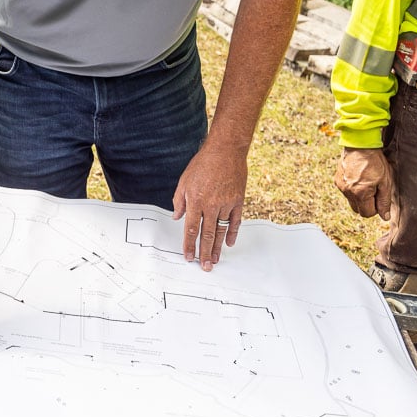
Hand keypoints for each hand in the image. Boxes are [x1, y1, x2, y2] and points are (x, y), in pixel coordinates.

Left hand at [172, 142, 247, 270]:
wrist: (226, 150)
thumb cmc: (203, 164)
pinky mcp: (238, 200)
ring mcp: (226, 203)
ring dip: (218, 247)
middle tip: (205, 266)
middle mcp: (211, 204)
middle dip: (205, 252)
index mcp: (196, 201)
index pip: (191, 229)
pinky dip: (232, 233)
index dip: (189, 245)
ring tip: (216, 260)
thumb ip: (179, 201)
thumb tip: (177, 217)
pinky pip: (235, 221)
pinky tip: (229, 243)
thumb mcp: (184, 181)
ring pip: (221, 231)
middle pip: (207, 234)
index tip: (189, 257)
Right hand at [335, 147, 393, 218]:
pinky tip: (358, 177)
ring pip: (351, 201)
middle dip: (367, 204)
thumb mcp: (386, 182)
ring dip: (359, 196)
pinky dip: (352, 189)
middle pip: (358, 210)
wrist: (360, 145)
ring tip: (366, 181)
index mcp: (360, 194)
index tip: (379, 196)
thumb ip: (384, 201)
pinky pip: (345, 191)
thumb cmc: (375, 162)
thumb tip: (385, 217)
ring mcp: (341, 186)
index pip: (367, 214)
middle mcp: (348, 192)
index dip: (375, 208)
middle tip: (374, 190)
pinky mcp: (337, 180)